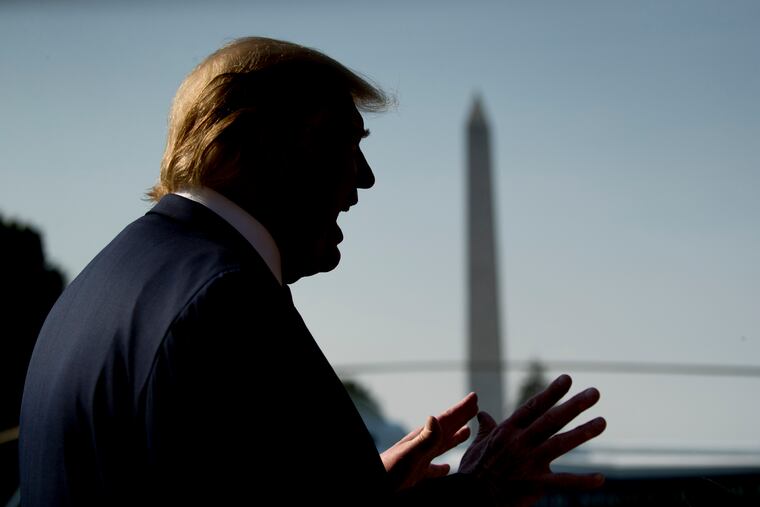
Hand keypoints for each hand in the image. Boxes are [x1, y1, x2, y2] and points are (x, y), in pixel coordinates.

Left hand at [381, 392, 478, 490]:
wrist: (376, 485)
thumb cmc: (388, 472)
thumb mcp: (409, 454)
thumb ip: (424, 439)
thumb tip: (434, 417)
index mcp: (422, 439)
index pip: (445, 420)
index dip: (461, 409)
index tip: (474, 396)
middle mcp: (421, 447)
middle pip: (446, 429)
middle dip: (460, 417)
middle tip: (474, 406)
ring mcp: (418, 461)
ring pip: (441, 446)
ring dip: (454, 438)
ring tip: (467, 431)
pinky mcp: (414, 476)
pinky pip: (434, 470)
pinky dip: (442, 468)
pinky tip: (447, 468)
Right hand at [459, 375, 605, 506]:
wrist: (472, 497)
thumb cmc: (474, 470)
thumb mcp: (478, 444)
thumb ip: (485, 427)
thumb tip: (482, 413)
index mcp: (507, 430)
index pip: (533, 407)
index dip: (551, 392)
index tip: (568, 378)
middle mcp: (519, 442)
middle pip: (551, 420)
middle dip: (574, 405)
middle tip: (595, 393)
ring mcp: (528, 463)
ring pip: (560, 444)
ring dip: (583, 432)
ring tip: (602, 422)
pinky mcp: (534, 484)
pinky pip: (563, 482)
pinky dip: (582, 481)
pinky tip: (600, 478)